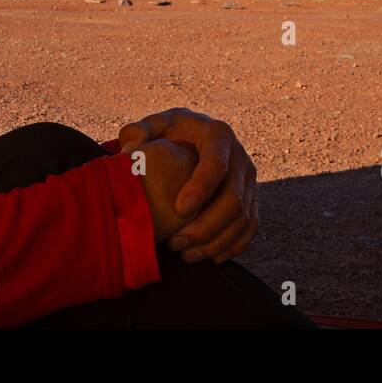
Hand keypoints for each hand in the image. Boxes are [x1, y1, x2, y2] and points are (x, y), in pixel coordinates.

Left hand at [117, 107, 258, 264]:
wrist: (195, 133)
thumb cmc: (171, 132)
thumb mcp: (155, 125)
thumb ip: (139, 132)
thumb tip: (130, 151)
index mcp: (218, 135)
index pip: (216, 164)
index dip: (201, 189)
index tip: (179, 211)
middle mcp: (240, 156)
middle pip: (233, 198)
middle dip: (206, 227)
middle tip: (175, 243)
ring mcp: (249, 180)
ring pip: (243, 217)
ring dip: (216, 241)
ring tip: (185, 255)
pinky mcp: (251, 198)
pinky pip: (250, 226)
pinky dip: (234, 245)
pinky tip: (211, 257)